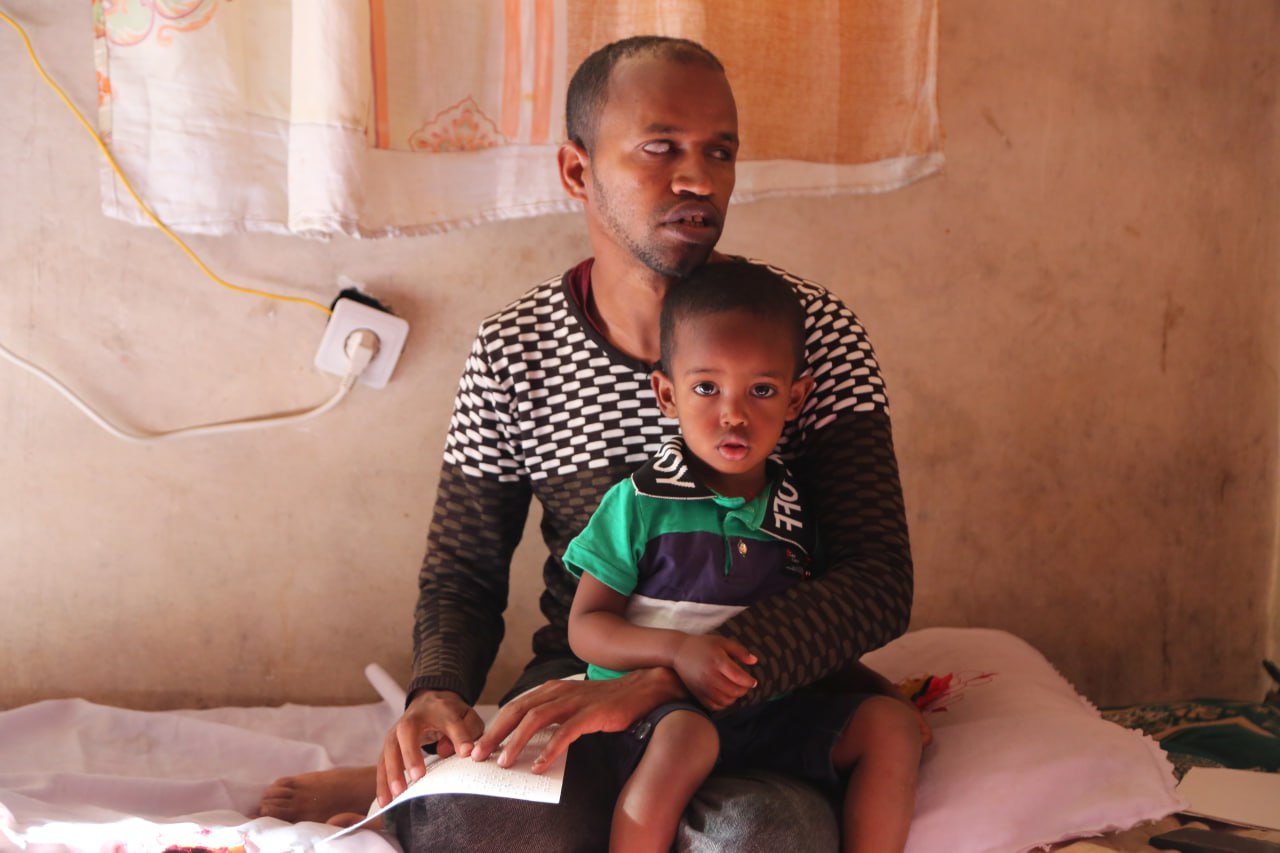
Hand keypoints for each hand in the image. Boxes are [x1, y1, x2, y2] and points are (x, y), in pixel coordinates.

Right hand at [375, 690, 484, 805]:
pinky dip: (382, 782)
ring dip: (392, 772)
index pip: (451, 722)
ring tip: (398, 794)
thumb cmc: (451, 716)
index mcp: (440, 709)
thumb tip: (461, 751)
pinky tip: (385, 802)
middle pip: (407, 731)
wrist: (429, 703)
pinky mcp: (389, 744)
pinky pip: (382, 763)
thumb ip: (469, 731)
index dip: (459, 737)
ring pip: (390, 749)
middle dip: (411, 753)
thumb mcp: (467, 718)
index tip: (466, 753)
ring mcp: (397, 730)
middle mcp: (413, 717)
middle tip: (418, 776)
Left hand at [470, 667, 683, 773]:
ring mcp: (575, 701)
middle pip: (517, 711)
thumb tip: (525, 738)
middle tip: (478, 756)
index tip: (477, 747)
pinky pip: (566, 731)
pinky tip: (540, 766)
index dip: (493, 726)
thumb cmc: (605, 701)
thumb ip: (550, 715)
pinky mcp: (592, 713)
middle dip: (494, 734)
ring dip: (516, 741)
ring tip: (504, 762)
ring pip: (536, 719)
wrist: (642, 689)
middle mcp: (558, 691)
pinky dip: (550, 749)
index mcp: (550, 690)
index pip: (514, 707)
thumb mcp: (572, 704)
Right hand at [672, 634, 757, 710]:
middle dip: (744, 690)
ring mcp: (703, 686)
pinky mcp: (698, 693)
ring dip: (734, 697)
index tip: (753, 681)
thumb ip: (740, 651)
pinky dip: (723, 704)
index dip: (749, 681)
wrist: (678, 651)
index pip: (739, 677)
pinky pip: (714, 706)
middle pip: (734, 691)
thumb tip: (755, 661)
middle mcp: (710, 676)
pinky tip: (725, 695)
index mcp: (718, 661)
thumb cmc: (703, 645)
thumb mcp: (722, 642)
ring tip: (735, 689)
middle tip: (745, 685)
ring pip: (726, 701)